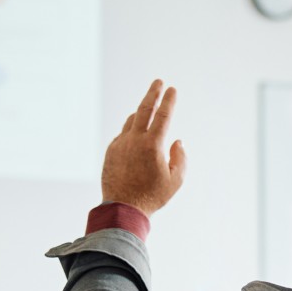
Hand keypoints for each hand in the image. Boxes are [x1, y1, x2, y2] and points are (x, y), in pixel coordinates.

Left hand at [100, 80, 185, 216]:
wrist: (123, 208)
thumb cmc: (152, 196)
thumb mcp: (175, 180)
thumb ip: (180, 158)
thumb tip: (177, 141)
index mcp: (152, 145)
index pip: (163, 115)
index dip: (169, 100)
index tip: (172, 89)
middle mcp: (134, 140)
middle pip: (144, 109)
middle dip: (152, 93)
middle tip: (158, 82)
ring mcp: (120, 144)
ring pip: (131, 121)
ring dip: (141, 112)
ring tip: (148, 108)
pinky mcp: (111, 152)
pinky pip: (122, 135)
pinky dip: (131, 130)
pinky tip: (135, 133)